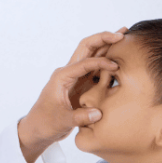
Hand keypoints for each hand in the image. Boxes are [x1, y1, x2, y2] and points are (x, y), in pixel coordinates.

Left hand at [17, 29, 125, 162]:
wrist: (38, 129)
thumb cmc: (45, 123)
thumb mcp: (62, 121)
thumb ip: (80, 117)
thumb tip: (98, 113)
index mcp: (62, 76)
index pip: (84, 62)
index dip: (101, 62)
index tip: (116, 66)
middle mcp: (68, 72)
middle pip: (87, 47)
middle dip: (103, 38)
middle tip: (122, 33)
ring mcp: (75, 77)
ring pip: (92, 55)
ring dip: (107, 46)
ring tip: (124, 36)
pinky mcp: (81, 85)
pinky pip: (95, 69)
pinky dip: (107, 61)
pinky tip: (119, 57)